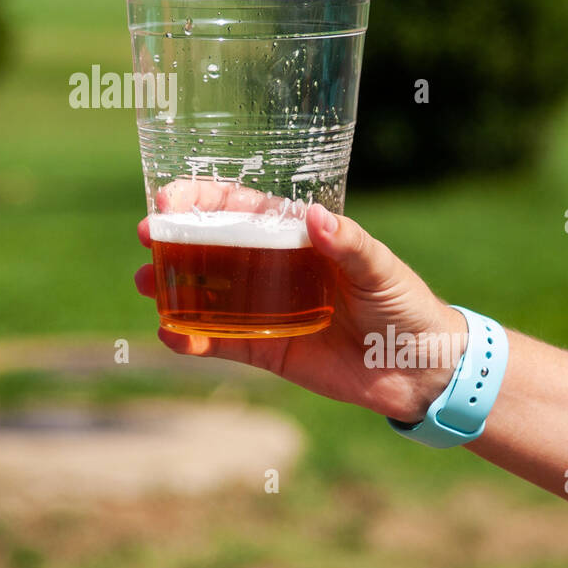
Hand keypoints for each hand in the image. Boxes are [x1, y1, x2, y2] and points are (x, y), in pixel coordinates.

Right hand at [135, 180, 464, 423]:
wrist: (421, 369)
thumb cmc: (405, 304)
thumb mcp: (380, 268)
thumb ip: (347, 245)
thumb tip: (315, 219)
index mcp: (297, 236)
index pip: (241, 209)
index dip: (203, 200)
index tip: (170, 198)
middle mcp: (273, 268)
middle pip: (212, 247)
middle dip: (175, 240)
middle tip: (146, 236)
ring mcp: (265, 310)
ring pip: (206, 293)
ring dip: (172, 286)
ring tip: (145, 283)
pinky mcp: (266, 351)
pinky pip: (220, 343)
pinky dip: (192, 338)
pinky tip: (171, 333)